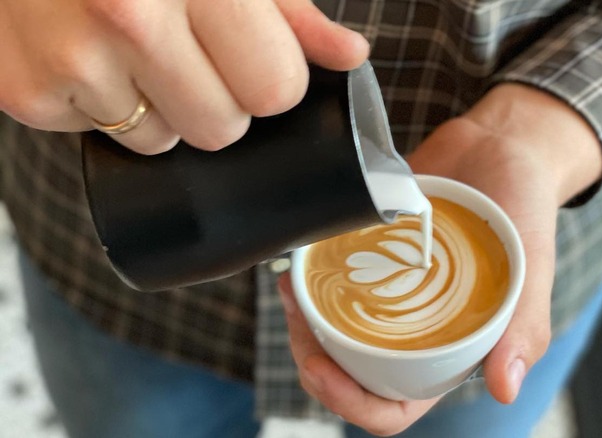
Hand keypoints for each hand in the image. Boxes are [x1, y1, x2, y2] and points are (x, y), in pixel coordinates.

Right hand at [0, 0, 368, 153]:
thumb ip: (289, 11)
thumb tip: (351, 55)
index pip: (275, 89)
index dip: (269, 79)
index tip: (249, 53)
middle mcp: (130, 16)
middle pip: (222, 130)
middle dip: (217, 101)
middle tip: (186, 49)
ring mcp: (71, 57)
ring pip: (161, 143)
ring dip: (158, 108)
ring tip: (129, 46)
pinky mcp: (26, 93)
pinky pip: (99, 138)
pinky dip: (101, 107)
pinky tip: (84, 51)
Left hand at [278, 83, 601, 434]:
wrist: (501, 144)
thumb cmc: (526, 209)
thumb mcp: (533, 269)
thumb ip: (523, 329)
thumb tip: (504, 390)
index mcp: (449, 350)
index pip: (393, 406)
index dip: (352, 403)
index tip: (321, 369)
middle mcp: (411, 329)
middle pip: (349, 372)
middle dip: (313, 358)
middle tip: (298, 319)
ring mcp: (387, 292)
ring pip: (331, 331)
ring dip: (302, 321)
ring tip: (292, 289)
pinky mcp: (369, 256)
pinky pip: (331, 279)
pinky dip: (308, 279)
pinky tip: (298, 263)